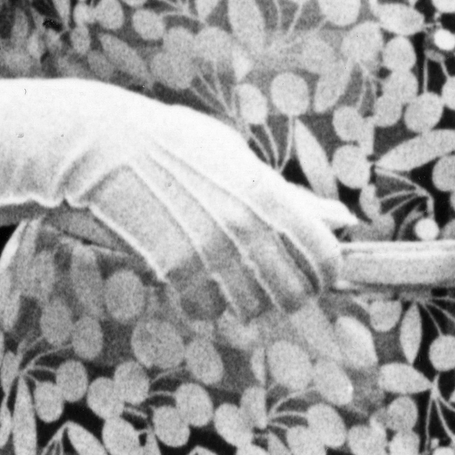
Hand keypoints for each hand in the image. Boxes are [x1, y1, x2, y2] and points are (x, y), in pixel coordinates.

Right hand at [52, 90, 352, 323]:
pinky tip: (195, 279)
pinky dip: (205, 302)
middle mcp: (247, 227)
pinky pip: (207, 309)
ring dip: (246, 302)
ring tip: (232, 280)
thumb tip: (341, 218)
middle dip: (288, 296)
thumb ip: (288, 195)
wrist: (112, 147)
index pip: (323, 255)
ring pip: (252, 309)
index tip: (317, 278)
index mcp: (269, 193)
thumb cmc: (179, 144)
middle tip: (274, 287)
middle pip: (293, 294)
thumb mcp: (239, 159)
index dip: (326, 274)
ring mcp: (211, 251)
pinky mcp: (176, 270)